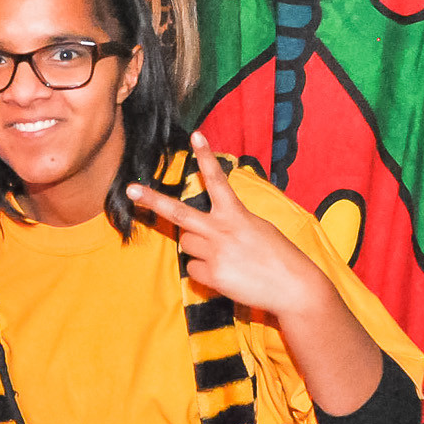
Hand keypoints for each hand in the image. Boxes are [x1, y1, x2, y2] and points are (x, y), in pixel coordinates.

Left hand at [126, 134, 332, 318]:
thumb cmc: (279, 256)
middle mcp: (222, 230)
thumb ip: (230, 223)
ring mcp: (215, 253)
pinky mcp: (213, 275)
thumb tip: (206, 231)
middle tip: (130, 190)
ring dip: (197, 248)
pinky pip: (194, 270)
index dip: (206, 157)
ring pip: (185, 244)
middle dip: (152, 201)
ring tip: (224, 256)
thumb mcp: (257, 228)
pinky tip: (227, 275)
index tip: (196, 136)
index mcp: (236, 214)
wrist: (294, 287)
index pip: (217, 180)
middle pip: (179, 213)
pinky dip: (205, 272)